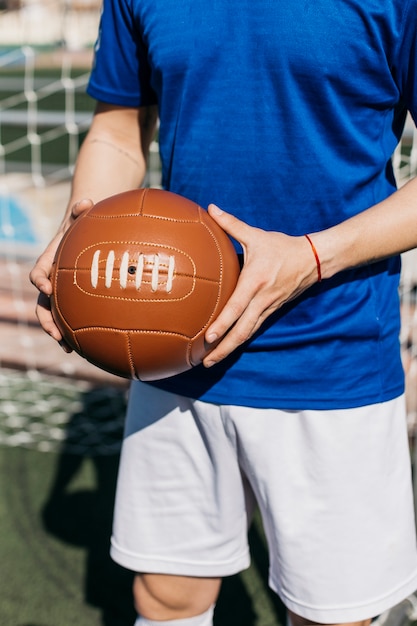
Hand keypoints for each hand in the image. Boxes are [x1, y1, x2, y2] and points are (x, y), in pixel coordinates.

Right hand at [29, 199, 92, 349]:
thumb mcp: (80, 218)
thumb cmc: (81, 228)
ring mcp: (59, 294)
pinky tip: (83, 346)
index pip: (38, 273)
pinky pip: (68, 320)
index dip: (39, 280)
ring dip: (57, 332)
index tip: (46, 288)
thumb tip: (86, 202)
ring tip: (68, 346)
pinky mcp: (70, 302)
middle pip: (41, 303)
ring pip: (52, 316)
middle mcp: (50, 281)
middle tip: (55, 333)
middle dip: (45, 319)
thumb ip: (81, 211)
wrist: (82, 238)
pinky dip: (72, 333)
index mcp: (48, 263)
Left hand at [203, 204, 318, 366]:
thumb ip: (232, 224)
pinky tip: (227, 348)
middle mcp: (262, 299)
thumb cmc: (282, 247)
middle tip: (205, 362)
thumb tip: (210, 208)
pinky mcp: (271, 311)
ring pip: (247, 334)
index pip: (237, 307)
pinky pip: (253, 330)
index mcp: (256, 282)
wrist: (314, 259)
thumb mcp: (257, 235)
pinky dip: (239, 341)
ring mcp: (268, 308)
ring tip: (211, 362)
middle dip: (223, 348)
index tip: (209, 337)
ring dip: (230, 349)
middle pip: (242, 330)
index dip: (223, 323)